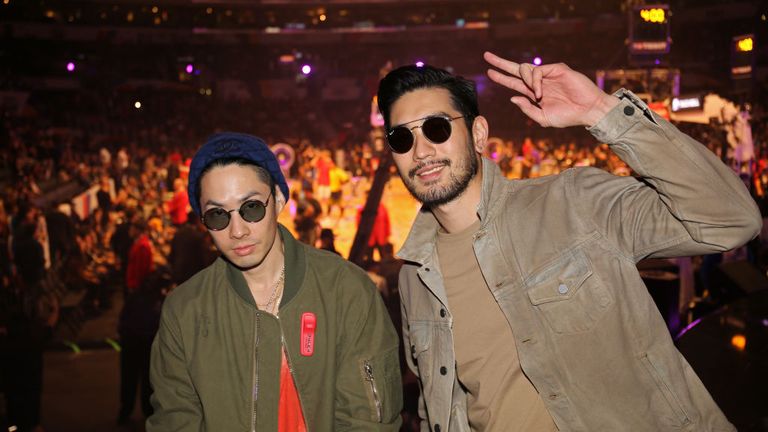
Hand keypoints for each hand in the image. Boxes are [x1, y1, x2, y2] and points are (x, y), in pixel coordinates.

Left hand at [484, 51, 618, 127]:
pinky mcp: (557, 68)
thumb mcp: (543, 118)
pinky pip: (537, 70)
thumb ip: (527, 109)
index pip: (514, 83)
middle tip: (486, 56)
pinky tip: (540, 91)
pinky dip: (535, 81)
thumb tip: (512, 98)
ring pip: (525, 69)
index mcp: (534, 94)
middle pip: (516, 69)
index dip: (501, 78)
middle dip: (501, 63)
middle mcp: (539, 82)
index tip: (489, 72)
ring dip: (526, 81)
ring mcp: (548, 74)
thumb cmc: (568, 117)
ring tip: (537, 94)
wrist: (587, 111)